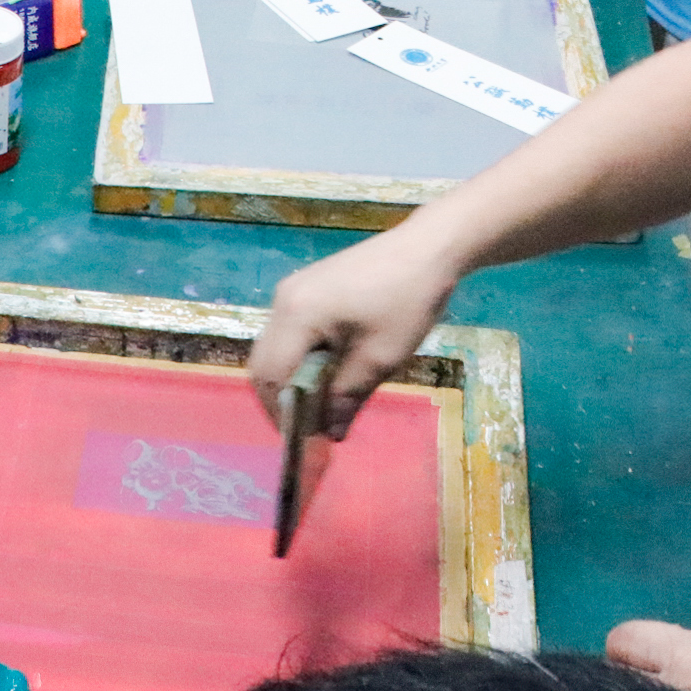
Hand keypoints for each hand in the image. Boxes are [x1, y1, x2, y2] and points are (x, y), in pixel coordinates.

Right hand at [246, 223, 459, 440]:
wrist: (426, 248)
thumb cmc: (405, 302)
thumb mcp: (380, 358)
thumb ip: (347, 397)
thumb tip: (329, 434)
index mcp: (297, 315)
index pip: (271, 376)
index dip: (282, 413)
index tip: (305, 441)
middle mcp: (283, 301)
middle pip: (263, 362)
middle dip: (280, 399)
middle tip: (309, 426)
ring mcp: (292, 290)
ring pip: (274, 347)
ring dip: (289, 378)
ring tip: (321, 403)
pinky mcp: (306, 286)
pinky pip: (289, 331)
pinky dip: (299, 358)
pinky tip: (328, 372)